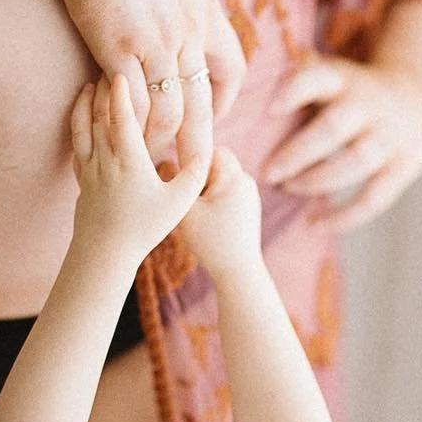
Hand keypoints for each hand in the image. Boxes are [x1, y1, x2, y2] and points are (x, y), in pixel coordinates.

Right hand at [51, 0, 247, 158]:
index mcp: (205, 7)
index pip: (232, 67)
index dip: (226, 99)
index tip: (212, 116)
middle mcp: (187, 33)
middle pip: (206, 103)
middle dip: (201, 141)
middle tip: (192, 169)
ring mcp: (154, 44)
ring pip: (172, 114)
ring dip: (163, 143)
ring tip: (151, 165)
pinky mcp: (117, 50)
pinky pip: (134, 105)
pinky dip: (130, 127)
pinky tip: (119, 140)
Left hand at [70, 74, 211, 263]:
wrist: (104, 253)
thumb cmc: (144, 228)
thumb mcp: (179, 203)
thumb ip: (194, 174)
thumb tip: (208, 150)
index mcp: (129, 160)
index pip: (122, 116)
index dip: (121, 90)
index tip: (122, 68)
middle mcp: (105, 158)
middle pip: (99, 114)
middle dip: (102, 87)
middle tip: (108, 64)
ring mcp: (90, 167)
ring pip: (83, 125)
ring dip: (86, 101)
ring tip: (90, 82)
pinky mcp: (82, 177)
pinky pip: (76, 141)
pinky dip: (77, 121)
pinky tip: (81, 114)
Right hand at [178, 148, 263, 278]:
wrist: (238, 270)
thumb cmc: (211, 242)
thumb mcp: (187, 210)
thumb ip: (179, 184)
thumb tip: (171, 164)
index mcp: (234, 178)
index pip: (213, 150)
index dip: (194, 160)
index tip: (182, 178)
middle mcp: (247, 181)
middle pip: (218, 164)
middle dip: (201, 176)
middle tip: (188, 197)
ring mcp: (251, 194)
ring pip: (222, 178)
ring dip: (208, 188)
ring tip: (197, 210)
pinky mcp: (250, 206)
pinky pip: (229, 191)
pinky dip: (216, 199)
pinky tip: (208, 218)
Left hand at [263, 55, 421, 231]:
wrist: (417, 98)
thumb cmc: (352, 94)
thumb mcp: (332, 77)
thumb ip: (297, 84)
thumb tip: (238, 94)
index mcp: (344, 80)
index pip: (320, 77)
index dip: (296, 90)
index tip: (271, 108)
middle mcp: (369, 105)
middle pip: (334, 127)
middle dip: (298, 152)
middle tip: (269, 173)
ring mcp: (389, 136)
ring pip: (356, 161)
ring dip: (318, 180)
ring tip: (290, 188)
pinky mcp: (404, 166)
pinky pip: (374, 197)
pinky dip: (344, 216)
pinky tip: (315, 223)